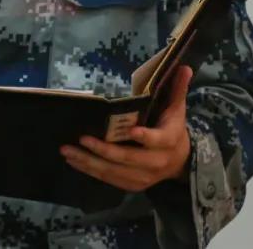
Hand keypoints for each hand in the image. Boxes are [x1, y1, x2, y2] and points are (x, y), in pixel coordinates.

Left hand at [60, 65, 193, 192]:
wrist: (180, 161)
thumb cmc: (173, 128)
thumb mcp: (177, 108)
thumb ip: (178, 88)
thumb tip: (184, 66)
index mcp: (168, 140)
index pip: (157, 139)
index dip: (145, 137)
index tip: (131, 130)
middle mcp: (156, 162)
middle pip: (128, 158)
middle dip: (104, 150)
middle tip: (82, 138)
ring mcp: (144, 176)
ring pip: (114, 171)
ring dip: (90, 162)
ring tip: (68, 151)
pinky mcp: (132, 185)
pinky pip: (109, 179)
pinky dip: (91, 171)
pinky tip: (74, 161)